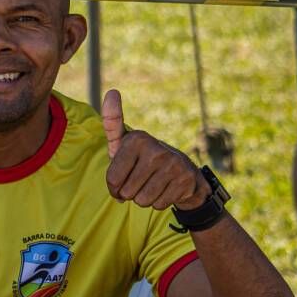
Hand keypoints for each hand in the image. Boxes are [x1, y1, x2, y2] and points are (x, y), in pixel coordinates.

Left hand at [102, 89, 209, 209]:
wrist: (181, 173)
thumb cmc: (141, 158)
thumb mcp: (123, 142)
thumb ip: (112, 122)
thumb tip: (112, 91)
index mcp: (136, 139)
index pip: (112, 179)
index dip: (113, 186)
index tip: (120, 179)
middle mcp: (155, 149)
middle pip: (126, 192)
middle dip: (128, 193)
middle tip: (138, 182)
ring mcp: (172, 164)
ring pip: (142, 201)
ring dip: (143, 199)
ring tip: (150, 185)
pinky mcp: (184, 180)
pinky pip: (159, 205)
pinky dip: (158, 202)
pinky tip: (164, 189)